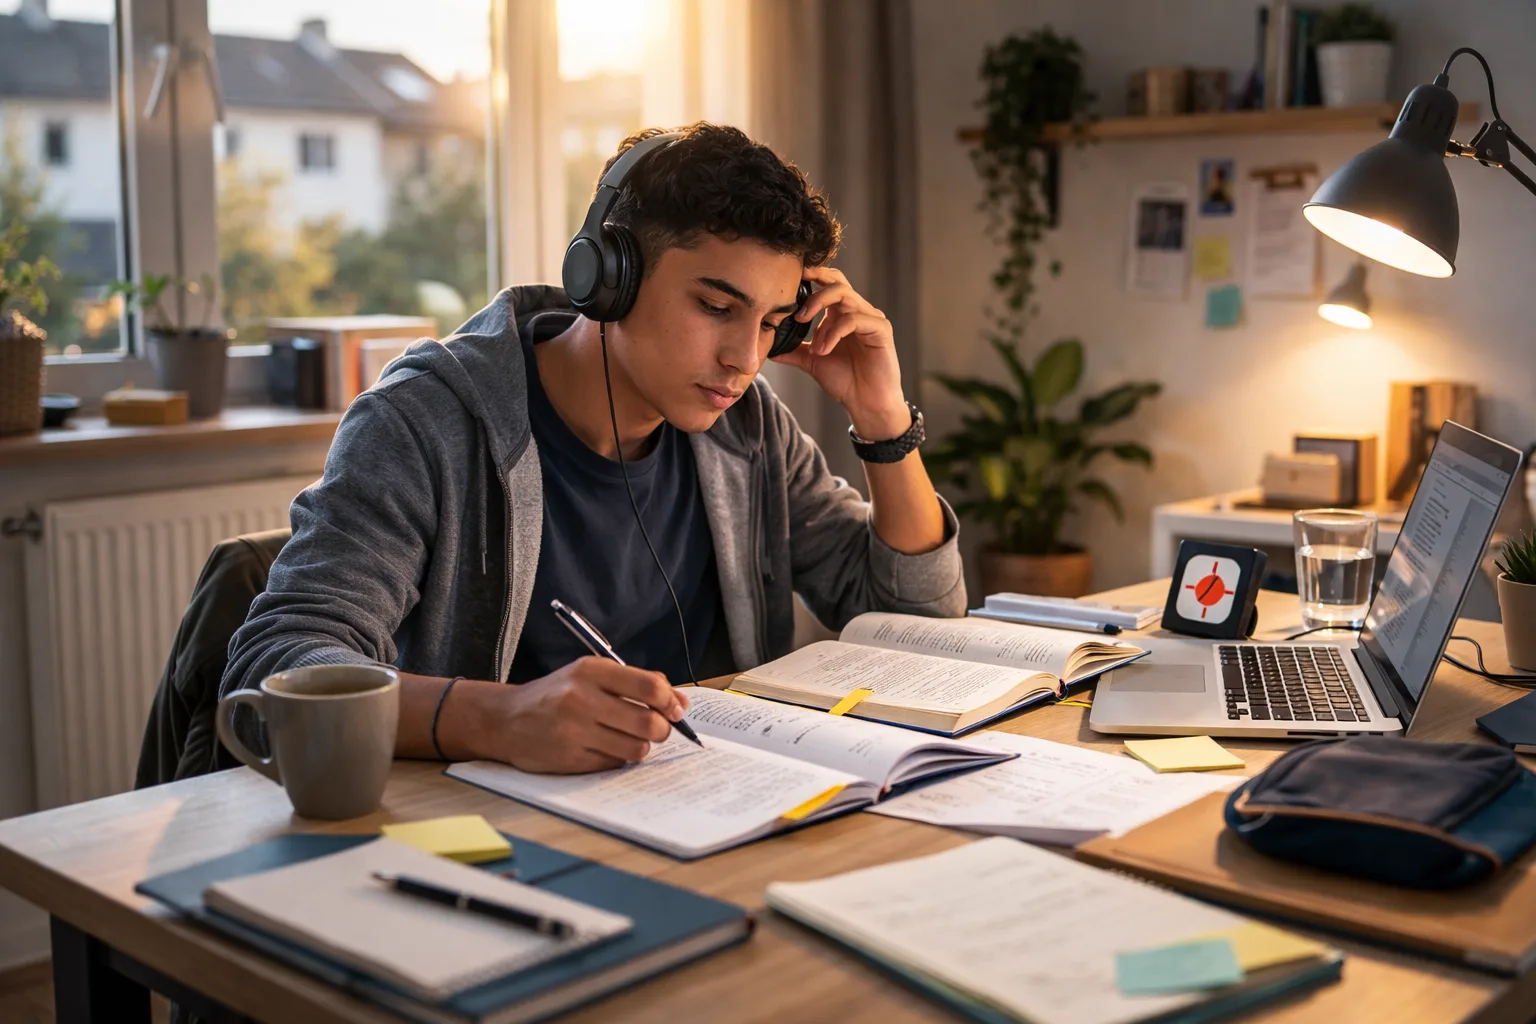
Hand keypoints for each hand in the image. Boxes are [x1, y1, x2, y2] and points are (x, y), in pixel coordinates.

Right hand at [462, 658, 690, 773]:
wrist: (505, 720)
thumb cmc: (557, 695)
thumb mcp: (590, 676)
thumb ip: (636, 684)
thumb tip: (681, 701)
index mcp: (591, 671)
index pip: (649, 687)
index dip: (670, 702)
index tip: (675, 710)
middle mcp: (582, 698)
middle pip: (648, 722)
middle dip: (662, 730)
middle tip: (656, 729)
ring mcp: (574, 731)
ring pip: (636, 748)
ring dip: (640, 746)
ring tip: (627, 738)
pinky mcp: (569, 758)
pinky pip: (615, 763)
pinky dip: (617, 758)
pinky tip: (603, 748)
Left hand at [769, 266, 909, 438]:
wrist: (866, 403)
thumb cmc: (845, 381)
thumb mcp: (812, 362)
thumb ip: (793, 350)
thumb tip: (767, 347)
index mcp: (841, 313)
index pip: (828, 283)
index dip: (811, 275)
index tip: (789, 279)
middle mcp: (857, 310)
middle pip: (837, 282)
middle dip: (815, 289)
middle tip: (798, 312)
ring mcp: (871, 318)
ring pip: (845, 297)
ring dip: (822, 317)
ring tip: (814, 344)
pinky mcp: (881, 329)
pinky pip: (855, 320)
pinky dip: (834, 333)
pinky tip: (824, 351)